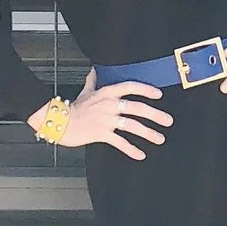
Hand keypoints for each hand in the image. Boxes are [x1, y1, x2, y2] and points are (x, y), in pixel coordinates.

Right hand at [37, 79, 167, 158]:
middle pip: (137, 107)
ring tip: (160, 139)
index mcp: (107, 93)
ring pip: (132, 125)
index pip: (130, 87)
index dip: (146, 90)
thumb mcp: (85, 92)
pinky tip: (141, 154)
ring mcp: (106, 120)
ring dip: (148, 133)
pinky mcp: (101, 134)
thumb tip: (94, 70)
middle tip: (168, 120)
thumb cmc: (72, 108)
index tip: (158, 95)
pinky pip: (120, 142)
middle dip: (155, 114)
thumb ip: (93, 81)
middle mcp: (109, 105)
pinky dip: (131, 149)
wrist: (58, 121)